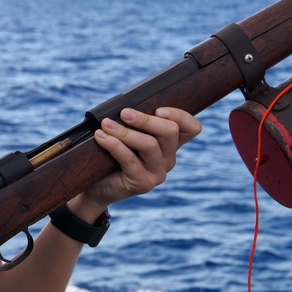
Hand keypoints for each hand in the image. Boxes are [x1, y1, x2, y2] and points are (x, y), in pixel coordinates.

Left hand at [81, 107, 200, 211]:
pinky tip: (101, 137)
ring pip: (149, 145)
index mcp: (170, 144)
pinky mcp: (143, 183)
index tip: (159, 110)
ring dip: (125, 131)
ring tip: (106, 124)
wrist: (99, 186)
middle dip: (145, 119)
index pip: (192, 128)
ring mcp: (158, 173)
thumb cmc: (113, 155)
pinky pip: (129, 159)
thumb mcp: (128, 135)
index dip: (180, 116)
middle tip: (124, 113)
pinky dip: (113, 144)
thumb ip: (135, 123)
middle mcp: (169, 159)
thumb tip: (126, 105)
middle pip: (170, 132)